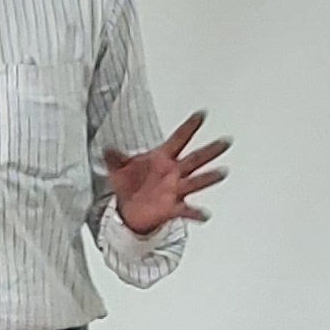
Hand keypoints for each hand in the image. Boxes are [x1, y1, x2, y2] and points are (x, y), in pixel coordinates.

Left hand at [103, 111, 231, 237]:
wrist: (129, 211)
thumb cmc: (129, 187)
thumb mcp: (118, 169)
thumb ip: (114, 158)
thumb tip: (105, 149)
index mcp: (162, 158)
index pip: (179, 139)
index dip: (189, 127)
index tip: (201, 115)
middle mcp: (173, 173)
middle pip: (195, 159)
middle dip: (210, 150)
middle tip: (225, 141)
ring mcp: (175, 190)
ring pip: (196, 181)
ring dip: (209, 177)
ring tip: (222, 172)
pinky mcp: (173, 207)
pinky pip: (187, 210)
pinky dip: (195, 213)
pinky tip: (204, 214)